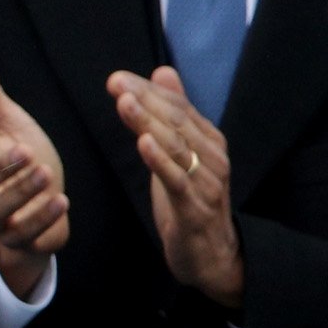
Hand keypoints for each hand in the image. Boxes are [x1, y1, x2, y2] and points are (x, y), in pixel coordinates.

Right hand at [0, 65, 68, 298]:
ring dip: (22, 194)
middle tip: (25, 152)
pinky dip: (42, 219)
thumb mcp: (12, 126)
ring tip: (46, 173)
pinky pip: (26, 234)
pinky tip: (61, 201)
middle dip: (0, 172)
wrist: (53, 201)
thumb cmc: (28, 159)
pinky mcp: (20, 240)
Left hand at [110, 65, 244, 309]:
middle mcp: (212, 157)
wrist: (212, 254)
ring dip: (149, 123)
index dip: (148, 91)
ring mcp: (206, 182)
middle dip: (145, 100)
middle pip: (176, 122)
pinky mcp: (195, 208)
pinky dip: (160, 160)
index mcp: (208, 141)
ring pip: (176, 146)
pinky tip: (143, 143)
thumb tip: (163, 73)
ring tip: (125, 103)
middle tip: (115, 83)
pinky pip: (177, 180)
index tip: (117, 78)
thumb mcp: (179, 154)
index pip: (177, 108)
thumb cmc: (190, 201)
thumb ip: (173, 114)